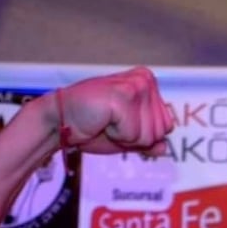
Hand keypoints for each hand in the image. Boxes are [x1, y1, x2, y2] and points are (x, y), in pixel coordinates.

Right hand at [53, 66, 174, 155]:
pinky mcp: (124, 95)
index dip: (142, 137)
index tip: (120, 125)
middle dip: (136, 138)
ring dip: (125, 137)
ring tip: (106, 122)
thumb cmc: (91, 127)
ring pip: (149, 135)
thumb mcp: (126, 138)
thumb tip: (164, 147)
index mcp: (149, 84)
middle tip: (111, 124)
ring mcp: (136, 85)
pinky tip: (101, 121)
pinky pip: (134, 134)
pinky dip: (117, 136)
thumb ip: (147, 142)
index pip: (166, 127)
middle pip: (161, 131)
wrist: (60, 123)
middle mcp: (145, 80)